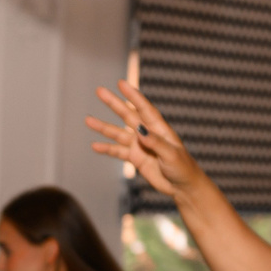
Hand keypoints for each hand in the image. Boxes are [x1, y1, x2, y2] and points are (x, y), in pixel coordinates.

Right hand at [86, 81, 205, 199]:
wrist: (182, 185)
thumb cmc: (182, 167)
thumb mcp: (171, 154)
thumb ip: (155, 142)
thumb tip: (139, 130)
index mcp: (159, 128)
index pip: (144, 109)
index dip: (133, 96)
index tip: (121, 84)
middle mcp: (147, 133)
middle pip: (127, 115)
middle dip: (113, 103)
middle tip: (99, 91)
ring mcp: (139, 145)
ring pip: (118, 133)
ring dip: (103, 127)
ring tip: (88, 120)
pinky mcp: (134, 158)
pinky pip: (118, 152)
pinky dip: (106, 149)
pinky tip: (94, 146)